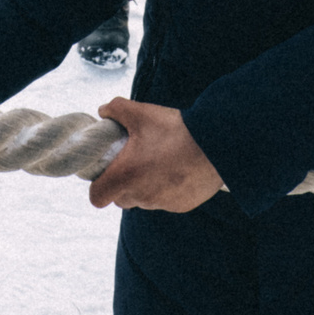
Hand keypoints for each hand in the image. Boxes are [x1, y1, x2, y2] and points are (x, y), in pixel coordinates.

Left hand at [89, 98, 224, 211]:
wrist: (216, 144)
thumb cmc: (176, 129)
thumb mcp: (142, 113)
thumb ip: (116, 109)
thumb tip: (103, 111)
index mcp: (126, 176)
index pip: (97, 198)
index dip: (98, 187)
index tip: (106, 174)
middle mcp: (142, 195)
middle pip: (121, 199)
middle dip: (122, 185)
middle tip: (134, 163)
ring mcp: (163, 203)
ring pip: (144, 200)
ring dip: (145, 187)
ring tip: (158, 163)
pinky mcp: (182, 205)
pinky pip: (166, 201)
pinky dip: (167, 190)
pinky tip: (177, 170)